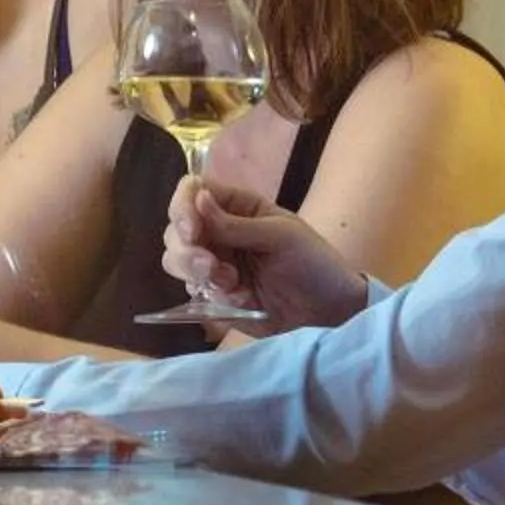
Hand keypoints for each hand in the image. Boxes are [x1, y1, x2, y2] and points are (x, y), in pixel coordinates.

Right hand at [161, 176, 370, 331]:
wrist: (329, 313)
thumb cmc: (314, 264)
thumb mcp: (281, 236)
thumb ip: (235, 224)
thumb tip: (197, 198)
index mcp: (236, 206)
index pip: (193, 191)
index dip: (183, 207)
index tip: (193, 232)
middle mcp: (218, 231)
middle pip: (175, 229)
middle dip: (186, 251)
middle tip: (211, 268)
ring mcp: (213, 263)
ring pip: (176, 261)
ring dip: (195, 274)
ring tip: (232, 285)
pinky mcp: (214, 295)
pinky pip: (192, 292)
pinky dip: (212, 297)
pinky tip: (242, 301)